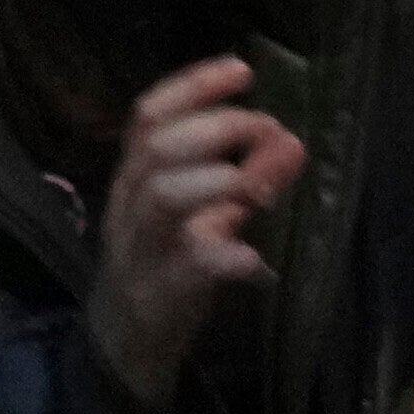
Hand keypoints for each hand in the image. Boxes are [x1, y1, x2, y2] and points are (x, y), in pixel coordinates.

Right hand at [82, 55, 307, 405]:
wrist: (123, 343)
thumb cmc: (163, 262)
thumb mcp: (197, 214)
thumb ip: (239, 178)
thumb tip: (290, 141)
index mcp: (132, 176)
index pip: (148, 115)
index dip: (194, 86)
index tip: (243, 70)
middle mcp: (128, 206)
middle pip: (156, 149)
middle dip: (216, 128)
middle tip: (266, 129)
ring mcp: (141, 250)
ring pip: (162, 197)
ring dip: (218, 180)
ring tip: (259, 186)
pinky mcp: (160, 296)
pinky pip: (189, 267)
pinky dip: (227, 255)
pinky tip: (255, 258)